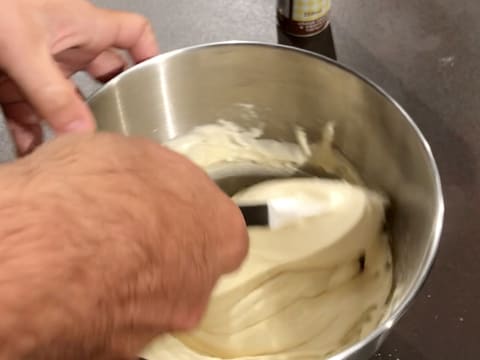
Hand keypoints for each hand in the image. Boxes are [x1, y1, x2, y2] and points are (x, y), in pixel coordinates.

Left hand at [0, 0, 158, 153]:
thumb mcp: (24, 50)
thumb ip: (54, 95)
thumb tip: (82, 132)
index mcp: (82, 25)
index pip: (134, 34)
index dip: (151, 54)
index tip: (156, 82)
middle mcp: (66, 43)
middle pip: (104, 76)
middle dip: (110, 103)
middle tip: (116, 129)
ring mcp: (40, 62)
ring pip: (66, 101)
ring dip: (69, 127)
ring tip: (77, 153)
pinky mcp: (12, 78)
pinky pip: (31, 111)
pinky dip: (32, 133)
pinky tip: (34, 153)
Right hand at [0, 133, 247, 358]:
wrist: (40, 251)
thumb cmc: (97, 189)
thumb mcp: (135, 154)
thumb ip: (163, 179)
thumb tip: (156, 187)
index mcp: (219, 234)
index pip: (220, 228)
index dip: (190, 215)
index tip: (164, 208)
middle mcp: (199, 287)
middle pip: (188, 267)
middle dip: (163, 251)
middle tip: (124, 232)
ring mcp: (159, 324)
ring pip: (151, 299)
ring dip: (130, 280)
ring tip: (88, 258)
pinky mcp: (117, 352)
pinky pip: (115, 321)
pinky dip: (101, 306)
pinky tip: (73, 287)